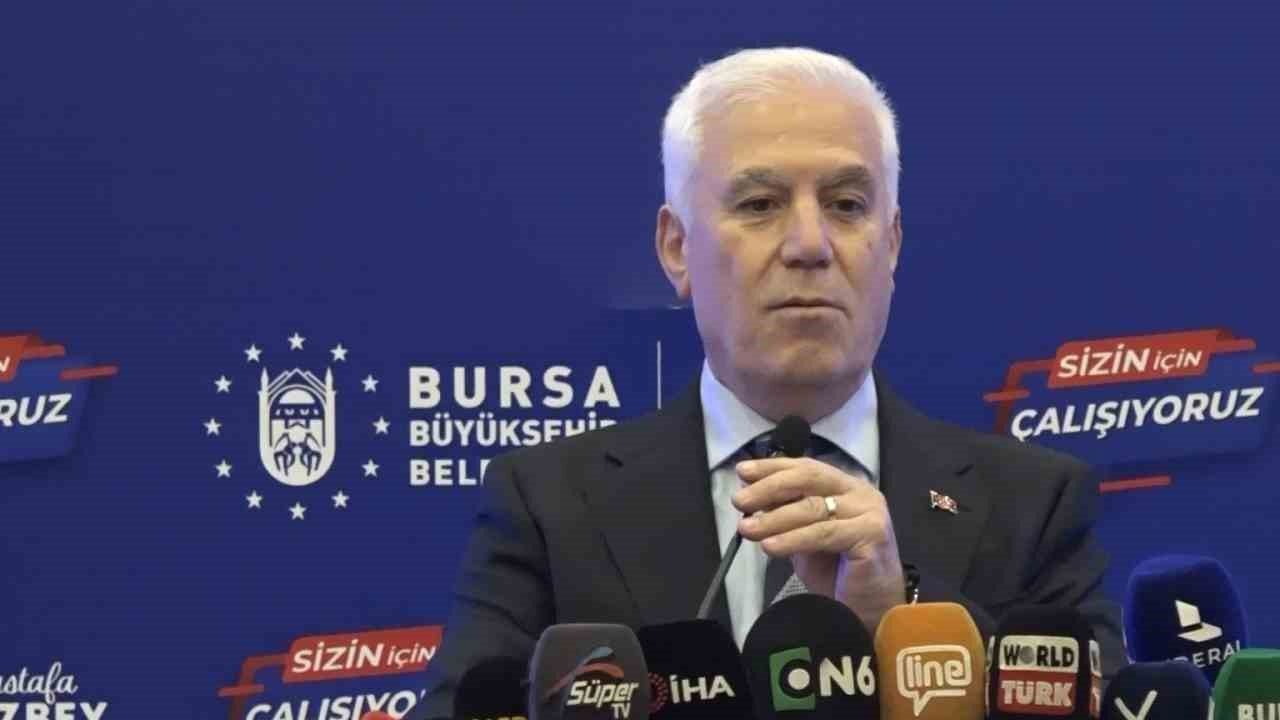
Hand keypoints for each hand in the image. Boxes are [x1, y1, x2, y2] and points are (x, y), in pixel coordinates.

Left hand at [733, 456, 904, 631]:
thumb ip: (786, 514)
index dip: (772, 467)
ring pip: (813, 507)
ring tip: (746, 528)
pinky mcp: (872, 536)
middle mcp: (860, 493)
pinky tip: (769, 546)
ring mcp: (869, 512)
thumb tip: (751, 498)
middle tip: (740, 501)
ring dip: (774, 518)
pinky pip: (823, 534)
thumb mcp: (804, 537)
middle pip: (809, 478)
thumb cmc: (838, 573)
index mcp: (846, 486)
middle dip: (769, 487)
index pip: (806, 468)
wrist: (869, 610)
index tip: (742, 472)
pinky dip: (792, 539)